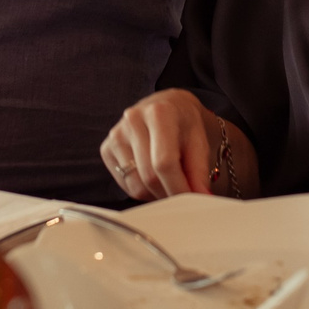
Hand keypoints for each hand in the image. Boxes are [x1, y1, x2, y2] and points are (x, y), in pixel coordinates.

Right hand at [100, 89, 217, 199]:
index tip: (190, 201)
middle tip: (182, 194)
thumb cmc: (183, 124)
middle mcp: (133, 120)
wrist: (166, 106)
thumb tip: (202, 197)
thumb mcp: (199, 141)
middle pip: (149, 177)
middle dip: (169, 194)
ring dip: (155, 194)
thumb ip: (199, 171)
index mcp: (159, 113)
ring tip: (168, 182)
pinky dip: (142, 190)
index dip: (178, 187)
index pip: (164, 162)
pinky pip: (125, 185)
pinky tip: (152, 176)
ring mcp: (116, 134)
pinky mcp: (106, 148)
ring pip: (136, 186)